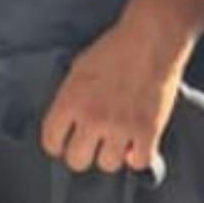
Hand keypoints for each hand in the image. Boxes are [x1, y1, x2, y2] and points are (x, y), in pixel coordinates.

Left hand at [40, 4, 194, 175]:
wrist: (152, 38)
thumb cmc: (116, 47)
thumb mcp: (80, 68)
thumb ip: (71, 97)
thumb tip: (68, 120)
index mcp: (70, 100)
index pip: (51, 142)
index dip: (57, 144)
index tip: (64, 143)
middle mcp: (92, 118)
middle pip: (77, 161)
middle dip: (83, 152)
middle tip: (91, 143)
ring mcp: (120, 126)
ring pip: (107, 164)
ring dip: (112, 154)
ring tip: (117, 140)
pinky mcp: (148, 130)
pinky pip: (139, 162)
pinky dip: (139, 155)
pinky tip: (138, 143)